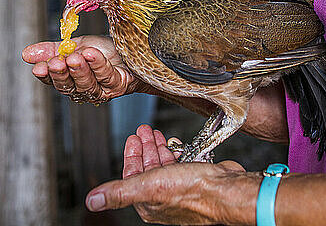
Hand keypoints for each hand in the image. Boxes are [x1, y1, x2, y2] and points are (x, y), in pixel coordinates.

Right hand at [22, 35, 148, 103]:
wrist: (134, 49)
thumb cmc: (107, 50)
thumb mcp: (76, 45)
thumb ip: (53, 50)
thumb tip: (26, 54)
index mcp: (72, 79)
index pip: (54, 81)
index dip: (46, 75)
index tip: (39, 67)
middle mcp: (85, 88)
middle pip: (69, 87)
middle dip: (62, 74)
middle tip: (57, 62)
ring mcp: (102, 89)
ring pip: (87, 85)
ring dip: (80, 70)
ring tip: (75, 56)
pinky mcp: (118, 84)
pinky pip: (106, 76)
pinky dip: (98, 64)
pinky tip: (92, 54)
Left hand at [86, 125, 259, 225]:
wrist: (226, 189)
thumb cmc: (192, 190)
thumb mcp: (148, 186)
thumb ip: (119, 192)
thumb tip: (91, 201)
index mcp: (148, 203)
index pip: (131, 176)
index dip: (130, 156)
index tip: (131, 137)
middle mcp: (163, 198)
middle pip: (147, 169)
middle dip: (144, 148)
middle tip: (143, 129)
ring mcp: (179, 189)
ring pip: (164, 165)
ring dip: (158, 148)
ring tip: (155, 133)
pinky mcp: (195, 180)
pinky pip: (180, 164)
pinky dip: (174, 152)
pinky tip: (174, 144)